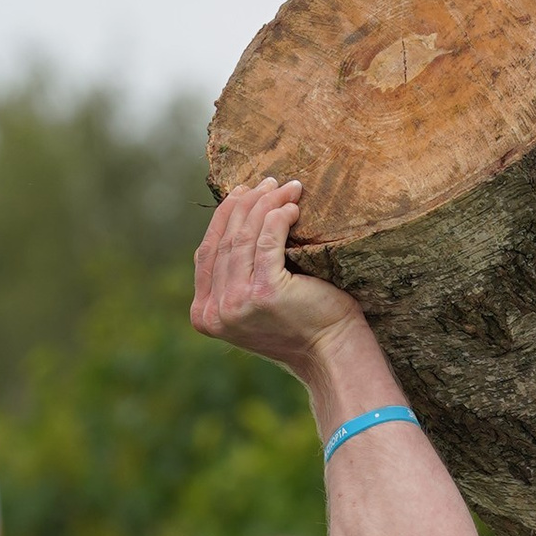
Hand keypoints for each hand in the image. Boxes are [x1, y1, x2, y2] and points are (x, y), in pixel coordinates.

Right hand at [191, 180, 363, 375]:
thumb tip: (234, 216)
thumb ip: (234, 276)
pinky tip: (293, 208)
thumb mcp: (253, 303)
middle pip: (225, 240)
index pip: (207, 253)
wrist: (331, 353)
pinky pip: (268, 240)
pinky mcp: (264, 292)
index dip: (223, 217)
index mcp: (204, 315)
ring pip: (245, 236)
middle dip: (248, 203)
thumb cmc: (301, 324)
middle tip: (269, 182)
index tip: (241, 192)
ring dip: (267, 204)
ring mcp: (236, 303)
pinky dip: (279, 217)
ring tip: (288, 188)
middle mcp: (214, 312)